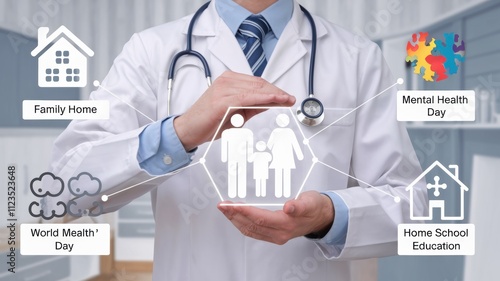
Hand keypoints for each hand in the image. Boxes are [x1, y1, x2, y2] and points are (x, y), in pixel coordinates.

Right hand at [174, 71, 295, 150]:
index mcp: (229, 80)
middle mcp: (226, 81)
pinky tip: (274, 101)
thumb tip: (271, 103)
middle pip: (259, 84)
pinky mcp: (222, 101)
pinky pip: (247, 98)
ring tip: (286, 101)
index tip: (287, 96)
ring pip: (256, 89)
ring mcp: (223, 89)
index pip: (257, 82)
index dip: (275, 89)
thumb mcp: (236, 113)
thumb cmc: (208, 122)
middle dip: (277, 92)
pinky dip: (263, 99)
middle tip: (290, 99)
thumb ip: (253, 106)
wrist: (188, 130)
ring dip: (274, 95)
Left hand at [217, 191, 333, 244]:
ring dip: (235, 220)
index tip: (231, 205)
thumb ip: (300, 205)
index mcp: (286, 224)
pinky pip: (253, 231)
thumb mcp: (310, 202)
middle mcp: (279, 233)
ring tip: (225, 210)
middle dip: (234, 215)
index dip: (243, 211)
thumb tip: (289, 207)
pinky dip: (242, 224)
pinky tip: (236, 217)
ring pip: (250, 230)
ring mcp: (276, 235)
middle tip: (222, 205)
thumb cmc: (315, 207)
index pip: (260, 218)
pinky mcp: (273, 234)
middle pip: (251, 225)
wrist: (322, 217)